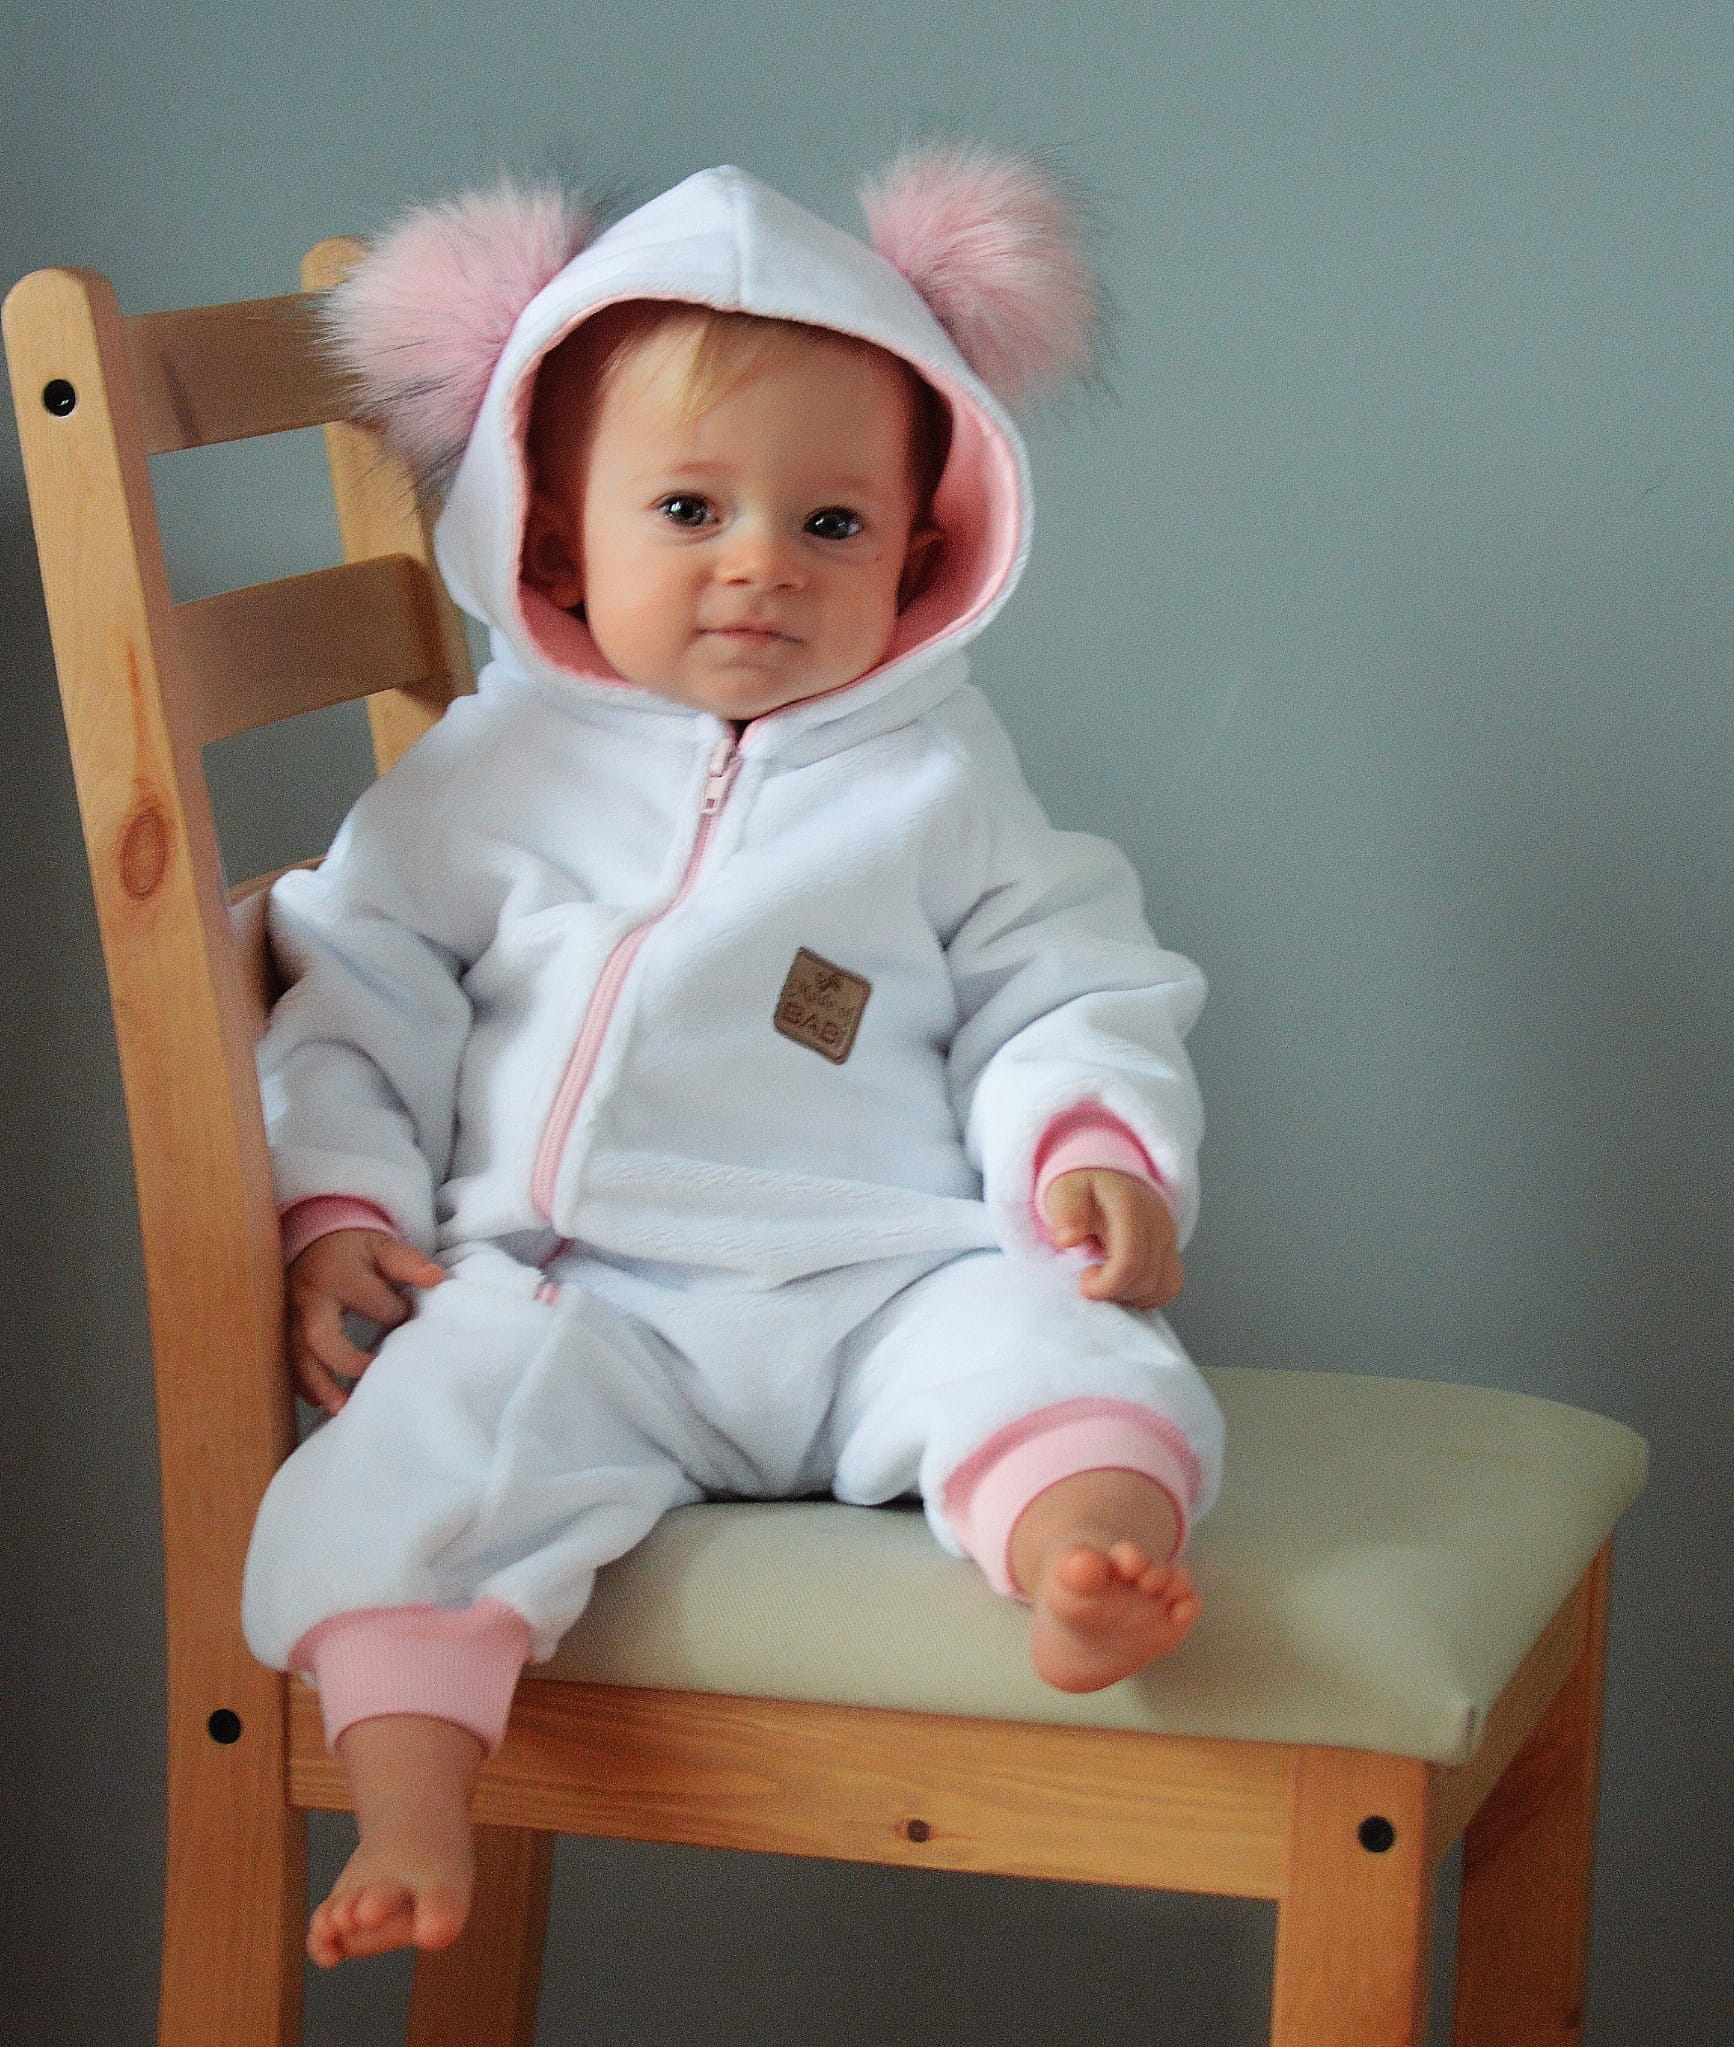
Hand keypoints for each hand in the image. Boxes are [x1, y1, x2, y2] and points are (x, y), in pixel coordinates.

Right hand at [287, 1229, 445, 1415]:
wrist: (315, 1237)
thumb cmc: (355, 1247)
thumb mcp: (383, 1245)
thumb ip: (408, 1262)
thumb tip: (437, 1279)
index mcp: (338, 1273)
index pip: (372, 1304)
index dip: (395, 1313)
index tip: (407, 1316)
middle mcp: (310, 1296)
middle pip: (318, 1335)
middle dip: (343, 1361)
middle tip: (370, 1376)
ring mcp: (292, 1314)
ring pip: (297, 1354)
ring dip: (318, 1384)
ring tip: (340, 1408)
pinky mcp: (284, 1328)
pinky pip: (288, 1360)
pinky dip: (303, 1383)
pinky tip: (321, 1402)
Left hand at [1041, 1169, 1182, 1309]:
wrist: (1105, 1177)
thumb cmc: (1082, 1189)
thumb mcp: (1065, 1192)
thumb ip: (1065, 1213)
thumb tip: (1068, 1239)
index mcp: (1130, 1207)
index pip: (1130, 1260)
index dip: (1107, 1284)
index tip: (1084, 1286)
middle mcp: (1157, 1223)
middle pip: (1145, 1279)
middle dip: (1113, 1291)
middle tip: (1088, 1278)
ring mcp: (1169, 1237)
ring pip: (1161, 1287)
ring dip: (1129, 1295)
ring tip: (1105, 1281)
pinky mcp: (1172, 1250)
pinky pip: (1170, 1285)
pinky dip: (1146, 1295)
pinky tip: (1123, 1285)